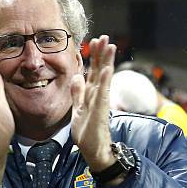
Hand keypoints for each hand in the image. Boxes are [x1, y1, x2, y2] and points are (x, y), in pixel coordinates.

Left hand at [70, 35, 116, 172]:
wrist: (93, 151)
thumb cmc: (87, 132)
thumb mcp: (77, 109)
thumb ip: (78, 93)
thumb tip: (76, 76)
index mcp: (92, 94)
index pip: (94, 71)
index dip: (94, 56)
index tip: (94, 41)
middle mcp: (98, 96)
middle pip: (100, 70)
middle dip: (102, 54)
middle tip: (104, 37)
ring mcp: (101, 102)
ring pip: (104, 78)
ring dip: (107, 62)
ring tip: (110, 46)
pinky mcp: (101, 111)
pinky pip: (103, 93)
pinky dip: (105, 81)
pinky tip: (108, 69)